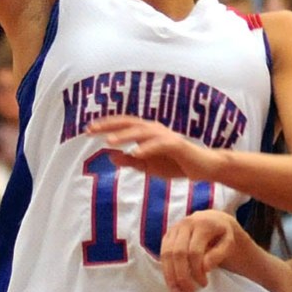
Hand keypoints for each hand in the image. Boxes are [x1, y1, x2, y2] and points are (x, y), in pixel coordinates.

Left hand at [87, 115, 217, 179]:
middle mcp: (155, 130)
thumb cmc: (176, 164)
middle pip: (129, 123)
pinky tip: (135, 153)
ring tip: (109, 141)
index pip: (124, 125)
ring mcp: (166, 136)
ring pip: (142, 131)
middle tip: (91, 130)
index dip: (107, 125)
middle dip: (109, 126)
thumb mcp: (149, 166)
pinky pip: (159, 145)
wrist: (203, 167)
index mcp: (147, 132)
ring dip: (125, 135)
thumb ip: (132, 161)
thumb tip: (111, 157)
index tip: (88, 129)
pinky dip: (147, 148)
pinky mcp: (177, 145)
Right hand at [161, 210, 239, 291]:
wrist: (214, 220)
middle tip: (189, 291)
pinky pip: (163, 253)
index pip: (194, 251)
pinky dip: (166, 270)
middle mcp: (186, 223)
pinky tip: (172, 283)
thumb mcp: (229, 243)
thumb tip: (205, 268)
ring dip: (170, 275)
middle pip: (178, 253)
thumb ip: (218, 254)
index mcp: (202, 224)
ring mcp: (175, 228)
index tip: (204, 284)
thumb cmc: (223, 235)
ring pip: (166, 253)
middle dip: (182, 275)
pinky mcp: (168, 234)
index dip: (197, 271)